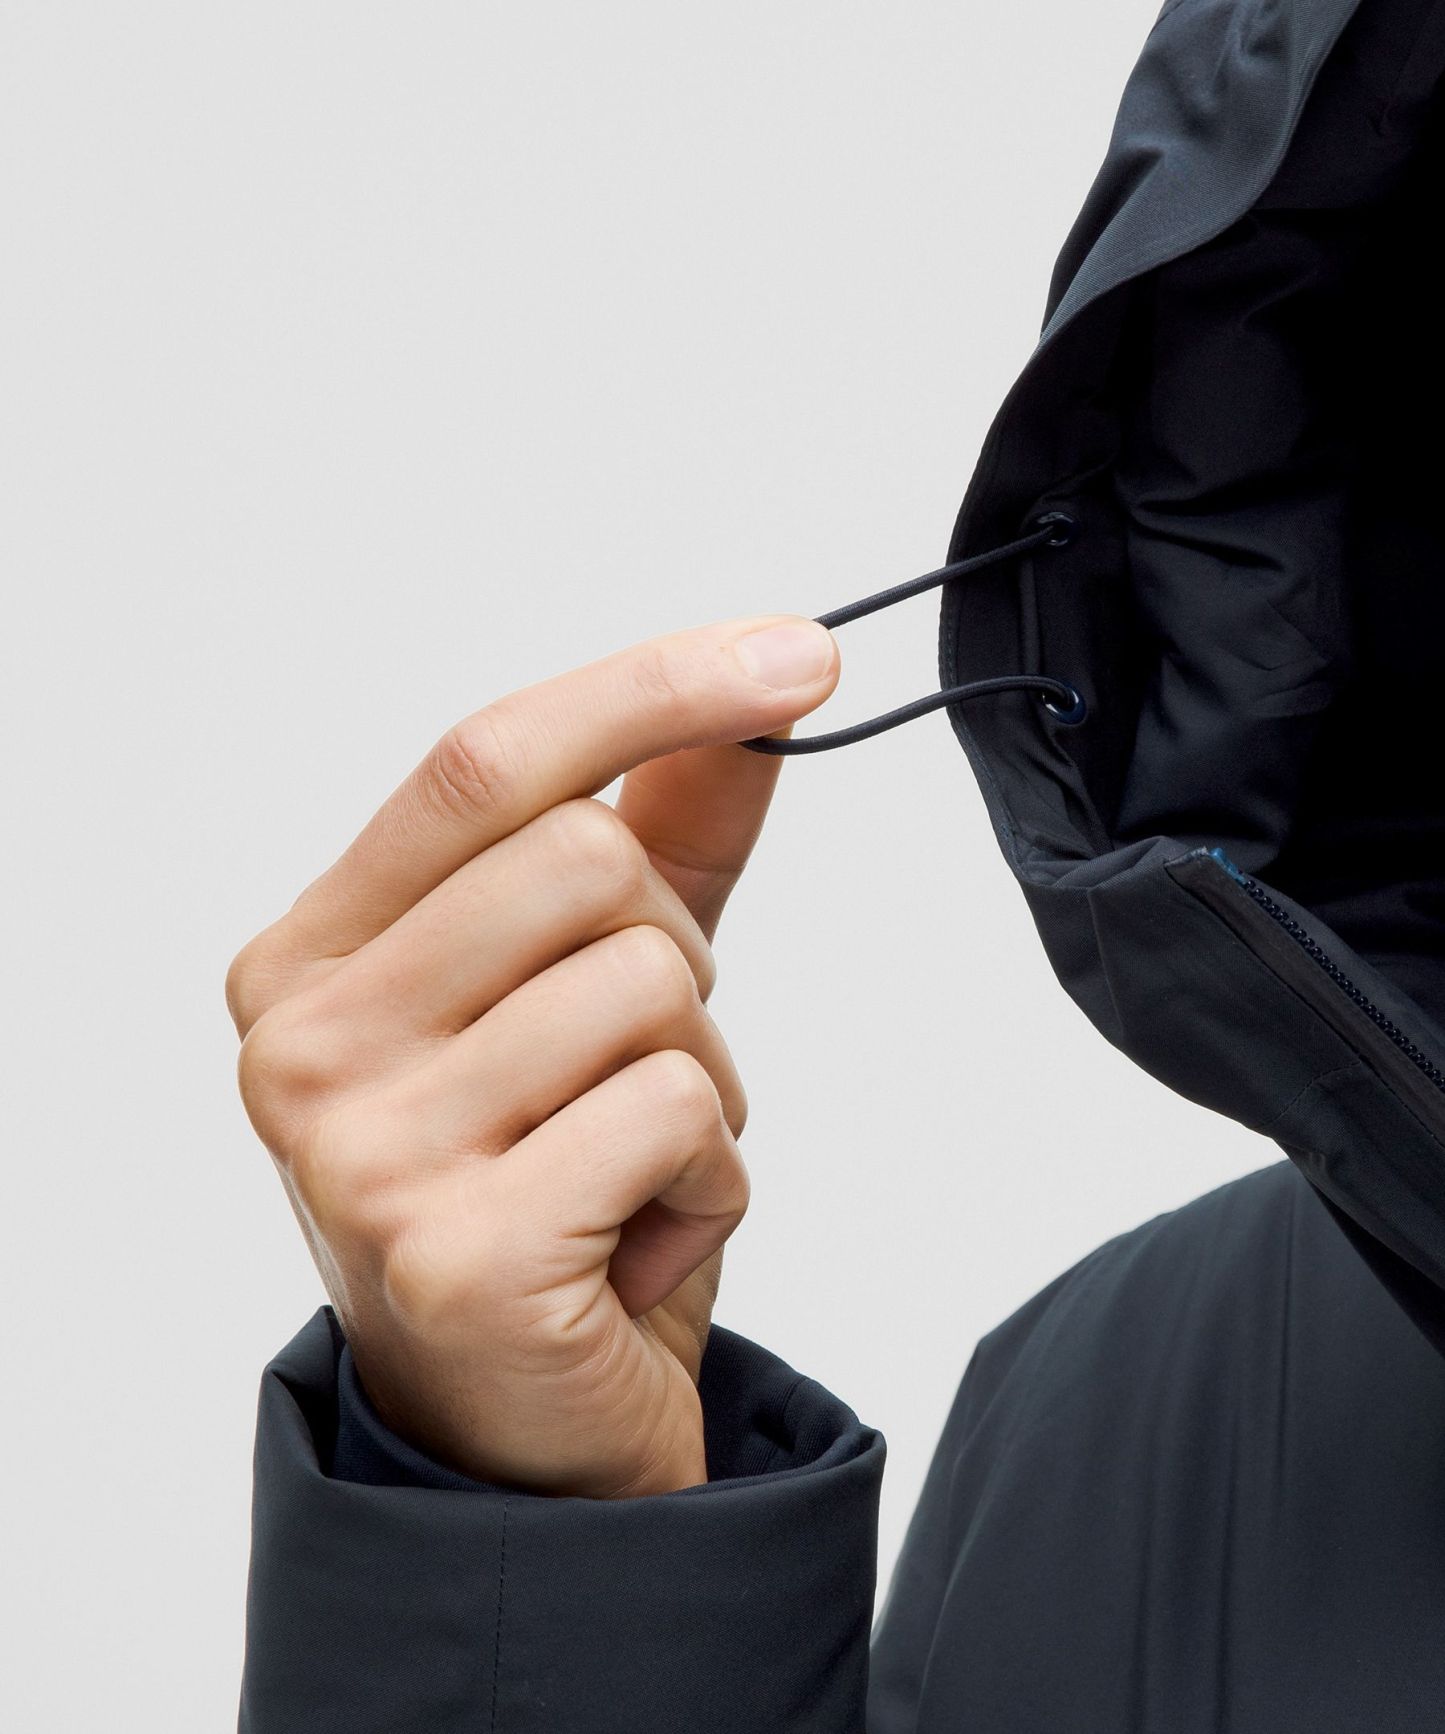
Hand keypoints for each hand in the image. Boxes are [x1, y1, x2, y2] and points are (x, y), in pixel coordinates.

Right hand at [226, 615, 839, 1498]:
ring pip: (651, 986)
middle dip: (677, 959)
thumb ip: (662, 834)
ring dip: (703, 1082)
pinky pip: (674, 1110)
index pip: (483, 760)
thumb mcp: (594, 990)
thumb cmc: (550, 1184)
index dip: (651, 686)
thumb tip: (755, 688)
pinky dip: (711, 1174)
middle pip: (587, 862)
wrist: (522, 1429)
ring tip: (632, 1170)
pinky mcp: (458, 1249)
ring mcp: (364, 1150)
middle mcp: (303, 1040)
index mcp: (312, 952)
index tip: (793, 652)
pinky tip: (640, 1241)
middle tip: (635, 1071)